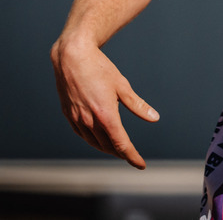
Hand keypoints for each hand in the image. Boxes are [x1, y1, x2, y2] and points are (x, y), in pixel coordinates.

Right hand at [51, 39, 158, 168]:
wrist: (71, 57)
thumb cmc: (100, 68)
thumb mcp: (123, 86)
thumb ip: (138, 105)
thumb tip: (154, 118)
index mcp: (106, 115)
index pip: (121, 145)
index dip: (132, 157)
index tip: (140, 164)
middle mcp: (89, 121)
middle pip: (108, 146)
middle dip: (121, 153)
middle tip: (131, 155)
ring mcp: (76, 119)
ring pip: (94, 142)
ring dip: (107, 148)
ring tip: (117, 148)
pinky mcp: (68, 114)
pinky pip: (82, 135)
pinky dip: (92, 140)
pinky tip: (98, 137)